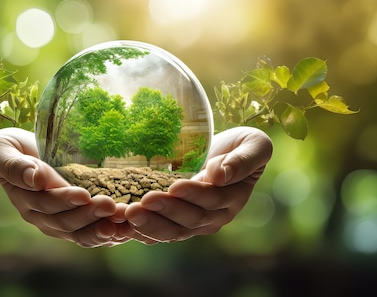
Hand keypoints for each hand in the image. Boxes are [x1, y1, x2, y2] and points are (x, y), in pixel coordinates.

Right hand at [0, 127, 125, 247]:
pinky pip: (91, 234)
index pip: (46, 203)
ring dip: (103, 229)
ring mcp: (58, 222)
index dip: (64, 200)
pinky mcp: (75, 222)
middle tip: (112, 206)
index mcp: (24, 199)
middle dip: (90, 215)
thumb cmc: (9, 147)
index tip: (84, 194)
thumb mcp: (1, 148)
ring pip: (81, 233)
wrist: (22, 152)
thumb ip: (12, 164)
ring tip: (123, 221)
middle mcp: (41, 216)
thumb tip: (32, 178)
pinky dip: (109, 235)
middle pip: (66, 222)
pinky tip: (126, 232)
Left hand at [122, 127, 272, 242]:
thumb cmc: (242, 146)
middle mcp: (213, 217)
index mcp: (232, 199)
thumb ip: (242, 161)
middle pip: (189, 220)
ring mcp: (193, 222)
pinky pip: (158, 232)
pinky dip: (140, 232)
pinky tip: (122, 226)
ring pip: (171, 231)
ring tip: (127, 214)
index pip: (212, 200)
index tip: (174, 186)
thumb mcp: (254, 145)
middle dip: (164, 212)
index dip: (194, 194)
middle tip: (141, 204)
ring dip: (149, 225)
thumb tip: (220, 175)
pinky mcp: (174, 222)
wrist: (226, 154)